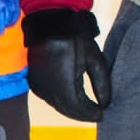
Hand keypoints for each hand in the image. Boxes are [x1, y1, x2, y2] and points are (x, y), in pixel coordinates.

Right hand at [23, 8, 112, 122]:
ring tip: (87, 110)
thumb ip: (102, 84)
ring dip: (72, 110)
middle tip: (96, 115)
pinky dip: (61, 102)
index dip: (91, 114)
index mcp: (64, 83)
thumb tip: (105, 106)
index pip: (79, 107)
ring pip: (58, 106)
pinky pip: (49, 99)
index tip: (102, 115)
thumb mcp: (94, 58)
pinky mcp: (34, 82)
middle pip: (68, 110)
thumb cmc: (76, 38)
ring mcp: (38, 86)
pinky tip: (72, 102)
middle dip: (83, 114)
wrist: (50, 23)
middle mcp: (48, 88)